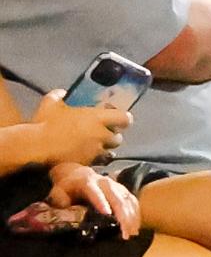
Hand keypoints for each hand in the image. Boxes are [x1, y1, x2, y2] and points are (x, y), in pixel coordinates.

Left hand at [11, 162, 140, 235]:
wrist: (78, 175)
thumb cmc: (67, 188)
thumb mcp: (58, 192)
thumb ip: (59, 200)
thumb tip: (64, 209)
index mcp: (87, 182)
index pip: (95, 192)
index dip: (101, 202)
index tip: (107, 215)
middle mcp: (104, 182)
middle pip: (116, 198)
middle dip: (122, 216)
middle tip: (124, 233)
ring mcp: (116, 186)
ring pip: (127, 200)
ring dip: (131, 217)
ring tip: (131, 234)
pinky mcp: (123, 191)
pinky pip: (133, 202)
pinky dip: (136, 215)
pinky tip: (136, 228)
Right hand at [15, 93, 132, 169]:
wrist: (38, 147)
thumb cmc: (46, 123)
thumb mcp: (51, 104)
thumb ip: (58, 95)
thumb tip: (62, 92)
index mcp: (96, 118)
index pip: (125, 119)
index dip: (123, 119)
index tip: (118, 118)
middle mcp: (100, 135)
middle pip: (118, 138)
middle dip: (112, 136)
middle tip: (102, 133)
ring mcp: (95, 151)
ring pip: (110, 152)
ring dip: (105, 148)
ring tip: (93, 145)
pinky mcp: (88, 164)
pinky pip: (98, 162)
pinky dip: (95, 159)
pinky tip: (86, 156)